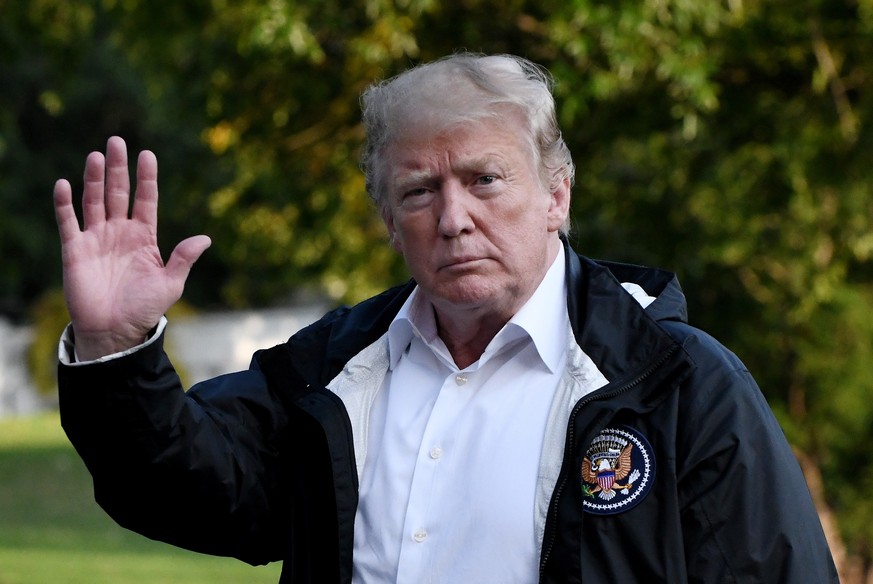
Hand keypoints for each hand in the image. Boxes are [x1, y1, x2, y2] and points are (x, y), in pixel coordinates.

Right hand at [54, 136, 211, 360]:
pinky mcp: (75, 250)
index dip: (146, 178)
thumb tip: (206, 238)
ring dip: (93, 179)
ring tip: (96, 155)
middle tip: (116, 141)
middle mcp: (120, 233)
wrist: (115, 332)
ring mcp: (96, 239)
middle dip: (118, 168)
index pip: (146, 200)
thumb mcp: (170, 284)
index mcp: (144, 238)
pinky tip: (65, 184)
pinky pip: (68, 221)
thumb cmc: (144, 309)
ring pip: (94, 201)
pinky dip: (65, 204)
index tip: (147, 155)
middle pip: (118, 193)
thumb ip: (183, 259)